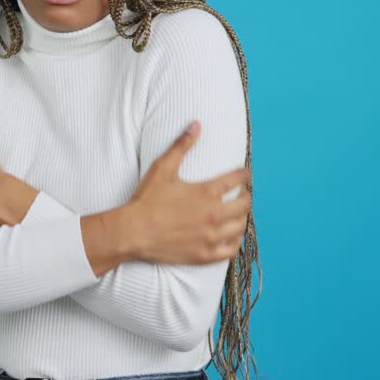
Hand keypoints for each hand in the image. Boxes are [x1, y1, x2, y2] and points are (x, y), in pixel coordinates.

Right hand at [119, 121, 250, 264]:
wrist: (133, 232)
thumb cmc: (146, 200)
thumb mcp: (163, 168)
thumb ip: (182, 145)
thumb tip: (196, 124)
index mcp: (206, 192)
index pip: (238, 179)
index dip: (244, 174)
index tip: (245, 173)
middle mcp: (213, 214)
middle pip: (245, 203)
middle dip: (246, 195)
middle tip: (241, 193)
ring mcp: (210, 236)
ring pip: (240, 226)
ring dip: (242, 217)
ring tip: (237, 213)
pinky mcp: (204, 254)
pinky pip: (231, 250)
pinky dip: (235, 241)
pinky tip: (231, 235)